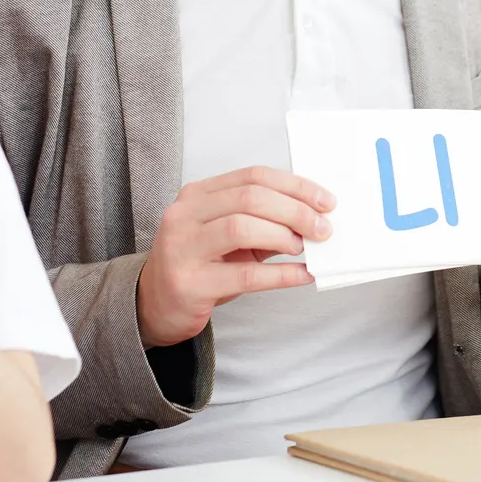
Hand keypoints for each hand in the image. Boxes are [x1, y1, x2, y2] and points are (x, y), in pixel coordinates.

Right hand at [136, 166, 334, 346]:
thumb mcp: (227, 235)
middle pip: (250, 198)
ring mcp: (183, 248)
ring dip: (283, 236)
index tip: (325, 201)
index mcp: (197, 195)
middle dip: (295, 210)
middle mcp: (185, 215)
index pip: (253, 176)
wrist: (155, 304)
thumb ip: (262, 220)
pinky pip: (245, 275)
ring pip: (242, 228)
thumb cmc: (200, 265)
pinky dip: (281, 274)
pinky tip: (302, 275)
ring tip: (303, 248)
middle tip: (322, 228)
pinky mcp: (190, 284)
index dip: (295, 186)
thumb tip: (313, 217)